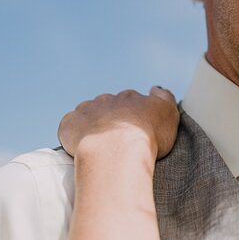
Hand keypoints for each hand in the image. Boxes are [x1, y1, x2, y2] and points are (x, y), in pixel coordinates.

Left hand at [58, 87, 179, 168]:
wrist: (117, 151)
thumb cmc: (147, 136)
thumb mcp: (168, 114)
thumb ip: (164, 98)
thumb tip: (156, 87)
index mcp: (130, 98)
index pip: (132, 101)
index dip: (134, 115)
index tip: (136, 130)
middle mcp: (108, 100)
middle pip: (108, 105)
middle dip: (112, 118)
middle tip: (117, 140)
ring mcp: (87, 111)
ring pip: (88, 112)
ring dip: (92, 123)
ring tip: (98, 144)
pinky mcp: (70, 124)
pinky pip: (69, 126)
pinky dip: (73, 133)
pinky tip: (80, 145)